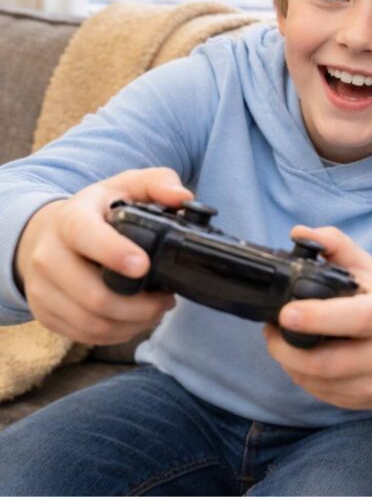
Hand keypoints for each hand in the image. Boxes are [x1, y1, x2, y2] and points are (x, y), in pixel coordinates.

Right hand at [14, 167, 188, 343]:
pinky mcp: (45, 313)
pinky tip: (134, 320)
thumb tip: (184, 198)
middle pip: (94, 295)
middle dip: (140, 305)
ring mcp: (42, 288)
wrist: (47, 234)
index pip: (85, 236)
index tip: (145, 266)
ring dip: (133, 323)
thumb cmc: (97, 211)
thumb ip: (158, 183)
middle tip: (166, 299)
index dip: (115, 254)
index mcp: (70, 219)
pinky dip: (116, 333)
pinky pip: (84, 334)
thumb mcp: (125, 186)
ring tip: (155, 310)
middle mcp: (48, 255)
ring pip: (92, 322)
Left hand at [264, 225, 371, 410]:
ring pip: (318, 382)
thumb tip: (299, 232)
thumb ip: (338, 247)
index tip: (284, 313)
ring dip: (289, 363)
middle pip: (327, 362)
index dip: (316, 319)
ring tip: (281, 341)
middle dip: (286, 349)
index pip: (355, 319)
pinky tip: (301, 359)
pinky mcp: (364, 402)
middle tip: (270, 329)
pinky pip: (322, 394)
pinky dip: (303, 377)